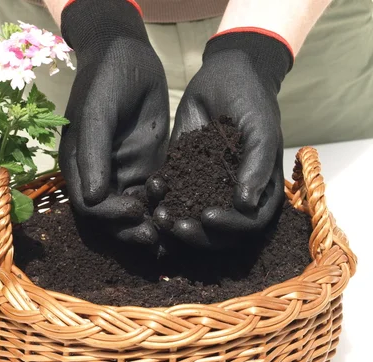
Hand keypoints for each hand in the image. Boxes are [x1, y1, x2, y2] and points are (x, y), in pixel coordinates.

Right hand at [59, 0, 168, 246]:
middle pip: (110, 215)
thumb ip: (93, 154)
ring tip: (169, 230)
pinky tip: (180, 209)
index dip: (109, 216)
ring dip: (148, 223)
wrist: (128, 54)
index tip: (134, 212)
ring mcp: (123, 171)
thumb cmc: (105, 79)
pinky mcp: (145, 165)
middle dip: (129, 228)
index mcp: (78, 165)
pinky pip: (154, 194)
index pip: (88, 205)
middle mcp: (99, 175)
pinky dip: (163, 205)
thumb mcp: (97, 113)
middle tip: (154, 235)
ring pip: (133, 210)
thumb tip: (92, 198)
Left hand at [147, 29, 293, 248]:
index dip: (230, 228)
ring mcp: (207, 189)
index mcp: (260, 191)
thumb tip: (247, 206)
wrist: (223, 76)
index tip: (208, 217)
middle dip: (197, 234)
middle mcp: (233, 197)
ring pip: (192, 219)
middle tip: (175, 226)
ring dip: (175, 222)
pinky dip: (161, 199)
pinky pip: (172, 196)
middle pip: (218, 232)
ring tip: (158, 215)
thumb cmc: (251, 101)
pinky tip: (152, 189)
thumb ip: (257, 166)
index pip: (248, 224)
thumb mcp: (260, 129)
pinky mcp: (183, 176)